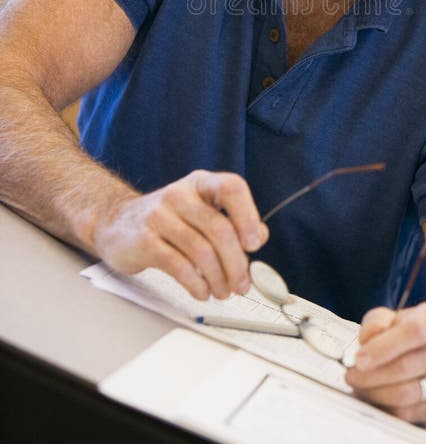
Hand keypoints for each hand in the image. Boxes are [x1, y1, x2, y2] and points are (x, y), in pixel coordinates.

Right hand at [93, 170, 268, 300]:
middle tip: (242, 284)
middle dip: (236, 263)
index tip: (255, 243)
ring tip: (222, 291)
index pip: (231, 187)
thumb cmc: (167, 219)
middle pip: (219, 228)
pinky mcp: (145, 241)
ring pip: (201, 251)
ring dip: (218, 278)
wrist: (116, 223)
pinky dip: (196, 283)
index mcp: (200, 183)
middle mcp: (180, 194)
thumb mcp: (200, 210)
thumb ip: (231, 221)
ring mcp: (160, 216)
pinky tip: (202, 291)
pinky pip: (179, 266)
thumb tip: (259, 236)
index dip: (248, 215)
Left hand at [345, 302, 425, 422]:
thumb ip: (376, 323)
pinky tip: (378, 398)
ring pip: (411, 393)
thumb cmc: (408, 331)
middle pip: (409, 365)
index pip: (414, 331)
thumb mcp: (390, 317)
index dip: (384, 347)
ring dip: (378, 393)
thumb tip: (368, 339)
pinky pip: (416, 413)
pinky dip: (391, 408)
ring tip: (361, 387)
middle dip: (373, 374)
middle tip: (352, 375)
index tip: (359, 359)